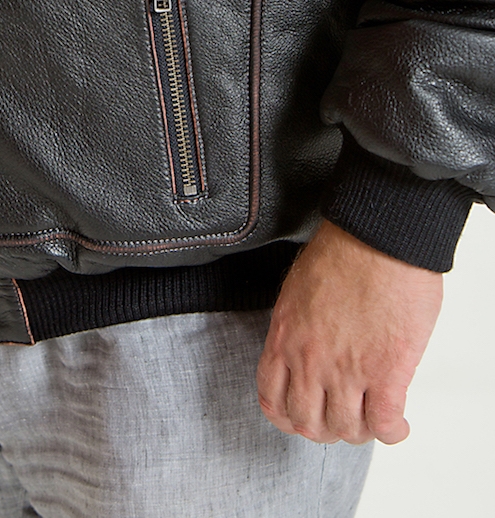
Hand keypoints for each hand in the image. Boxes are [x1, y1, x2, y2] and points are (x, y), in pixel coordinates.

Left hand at [256, 219, 442, 444]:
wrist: (377, 235)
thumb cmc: (343, 249)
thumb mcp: (298, 290)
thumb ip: (299, 326)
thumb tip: (311, 345)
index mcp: (285, 336)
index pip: (272, 398)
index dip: (287, 416)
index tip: (301, 415)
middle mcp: (310, 359)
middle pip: (307, 422)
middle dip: (324, 428)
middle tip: (340, 418)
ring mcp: (347, 370)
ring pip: (345, 428)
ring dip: (359, 431)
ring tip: (371, 420)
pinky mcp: (386, 372)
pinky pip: (383, 424)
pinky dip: (391, 432)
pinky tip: (397, 424)